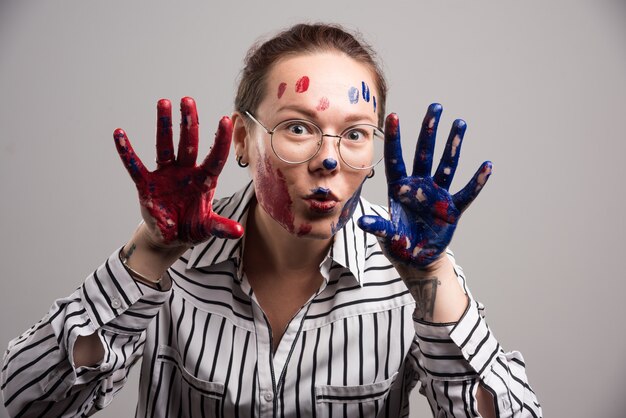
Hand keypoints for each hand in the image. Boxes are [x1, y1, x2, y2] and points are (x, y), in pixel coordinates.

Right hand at [114, 97, 243, 246]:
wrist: (170, 238)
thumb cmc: (191, 228)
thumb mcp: (206, 228)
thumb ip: (220, 227)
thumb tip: (238, 230)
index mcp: (204, 181)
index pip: (215, 157)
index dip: (220, 140)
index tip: (226, 119)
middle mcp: (186, 173)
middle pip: (189, 143)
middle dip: (189, 122)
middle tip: (187, 100)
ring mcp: (166, 176)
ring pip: (165, 146)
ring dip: (164, 126)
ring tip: (163, 102)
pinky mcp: (146, 184)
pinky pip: (135, 166)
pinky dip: (127, 152)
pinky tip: (119, 134)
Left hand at [358, 104, 491, 268]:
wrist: (417, 259)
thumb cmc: (399, 244)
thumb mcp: (387, 235)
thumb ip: (379, 226)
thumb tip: (362, 222)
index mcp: (399, 188)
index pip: (396, 158)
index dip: (394, 138)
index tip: (393, 115)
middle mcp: (418, 186)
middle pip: (424, 154)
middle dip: (429, 131)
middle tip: (435, 107)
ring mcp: (436, 195)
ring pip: (446, 165)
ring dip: (453, 146)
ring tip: (459, 123)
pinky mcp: (452, 209)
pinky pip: (466, 193)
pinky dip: (477, 182)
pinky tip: (487, 166)